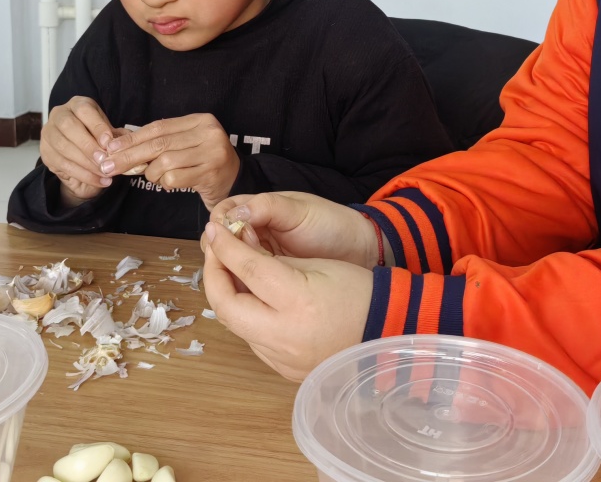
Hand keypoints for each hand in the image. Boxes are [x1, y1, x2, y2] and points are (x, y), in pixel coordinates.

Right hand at [40, 96, 117, 205]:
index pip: (84, 111)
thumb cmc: (96, 138)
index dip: (97, 126)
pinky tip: (99, 181)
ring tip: (105, 173)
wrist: (80, 157)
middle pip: (69, 127)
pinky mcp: (45, 153)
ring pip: (64, 147)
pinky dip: (83, 175)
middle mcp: (59, 115)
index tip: (109, 143)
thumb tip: (128, 141)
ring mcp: (48, 133)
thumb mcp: (108, 133)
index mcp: (77, 104)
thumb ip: (116, 135)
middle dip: (88, 145)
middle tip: (104, 160)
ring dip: (87, 163)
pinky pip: (63, 164)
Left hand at [103, 114, 240, 210]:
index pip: (159, 127)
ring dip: (151, 173)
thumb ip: (159, 141)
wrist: (234, 181)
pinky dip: (164, 183)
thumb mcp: (185, 143)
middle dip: (130, 156)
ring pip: (164, 163)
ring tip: (154, 176)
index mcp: (201, 120)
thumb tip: (118, 144)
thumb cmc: (203, 161)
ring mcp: (213, 153)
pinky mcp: (211, 174)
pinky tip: (169, 183)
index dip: (132, 138)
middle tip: (109, 166)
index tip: (111, 148)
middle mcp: (209, 133)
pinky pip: (174, 179)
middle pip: (159, 144)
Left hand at [200, 220, 372, 380]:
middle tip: (213, 252)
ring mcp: (282, 358)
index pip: (248, 269)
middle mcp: (285, 334)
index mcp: (298, 301)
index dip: (225, 247)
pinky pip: (253, 340)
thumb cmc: (357, 291)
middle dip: (212, 275)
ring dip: (226, 296)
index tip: (215, 230)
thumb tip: (237, 253)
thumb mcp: (316, 265)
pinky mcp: (283, 369)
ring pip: (235, 325)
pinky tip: (250, 299)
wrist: (387, 328)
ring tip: (228, 271)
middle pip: (227, 305)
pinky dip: (245, 316)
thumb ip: (273, 261)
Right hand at [209, 192, 384, 266]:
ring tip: (238, 274)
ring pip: (230, 262)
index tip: (221, 235)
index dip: (219, 223)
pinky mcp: (269, 279)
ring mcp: (261, 257)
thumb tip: (233, 213)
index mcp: (259, 209)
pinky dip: (241, 283)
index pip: (224, 212)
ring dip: (229, 267)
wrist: (359, 253)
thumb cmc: (331, 224)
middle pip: (222, 239)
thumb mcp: (300, 211)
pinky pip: (245, 280)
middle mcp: (255, 232)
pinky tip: (245, 288)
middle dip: (220, 248)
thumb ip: (267, 208)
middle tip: (228, 259)